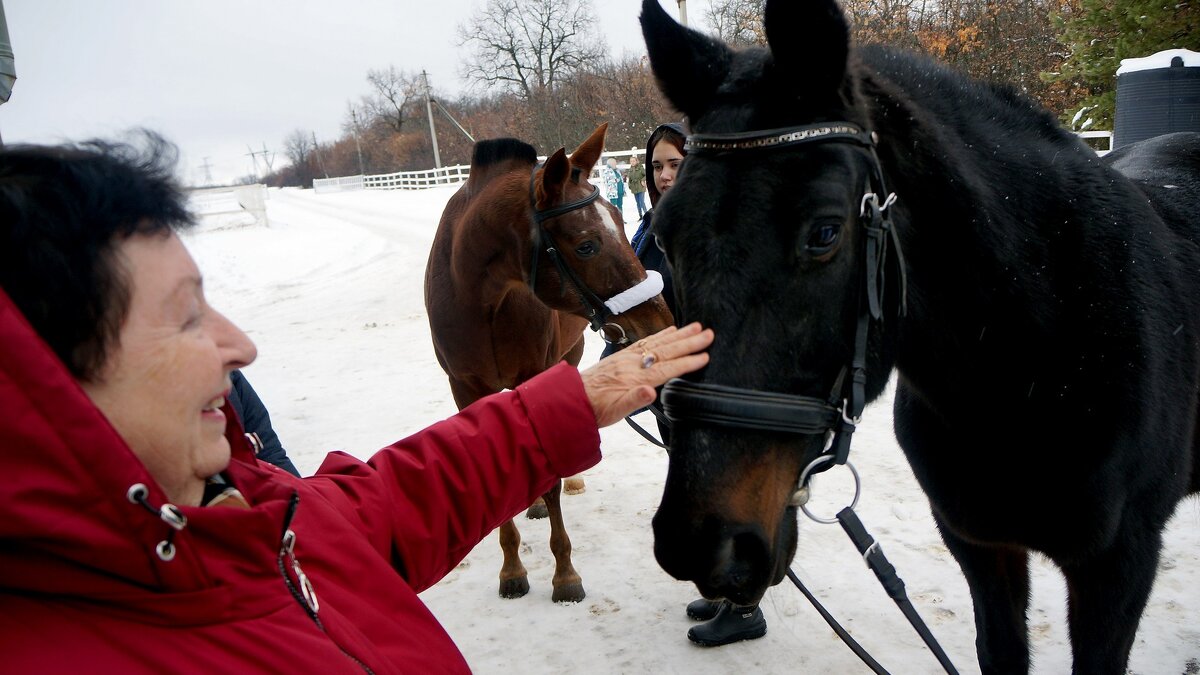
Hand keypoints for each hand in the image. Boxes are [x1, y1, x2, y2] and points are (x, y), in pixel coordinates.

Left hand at [581, 323, 712, 426]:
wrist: (573, 398)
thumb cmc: (595, 408)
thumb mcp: (615, 411)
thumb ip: (634, 400)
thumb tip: (651, 392)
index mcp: (635, 378)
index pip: (667, 368)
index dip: (687, 362)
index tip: (706, 356)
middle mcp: (633, 363)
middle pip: (666, 350)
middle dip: (689, 342)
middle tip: (709, 333)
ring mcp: (628, 357)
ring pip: (659, 342)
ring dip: (679, 334)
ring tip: (697, 327)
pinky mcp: (624, 356)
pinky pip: (646, 342)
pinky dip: (661, 335)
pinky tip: (671, 330)